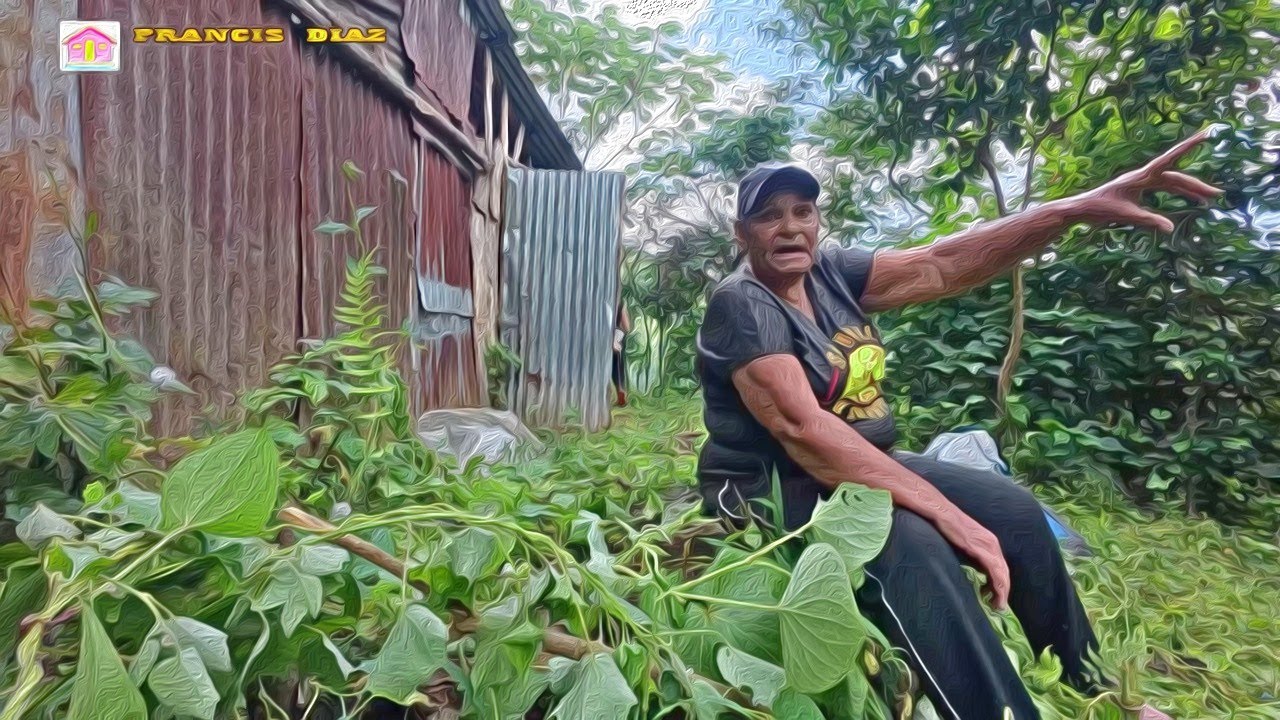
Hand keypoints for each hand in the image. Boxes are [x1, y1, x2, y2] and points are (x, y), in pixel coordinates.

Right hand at [935, 511, 1010, 610]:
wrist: (942, 513)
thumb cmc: (948, 527)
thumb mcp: (964, 542)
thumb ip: (971, 554)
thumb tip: (973, 569)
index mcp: (990, 542)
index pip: (1000, 566)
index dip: (1000, 583)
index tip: (995, 596)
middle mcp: (993, 544)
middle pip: (1004, 572)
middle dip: (1004, 591)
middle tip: (999, 606)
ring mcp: (988, 547)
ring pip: (1002, 574)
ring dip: (1002, 592)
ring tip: (998, 605)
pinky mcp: (981, 550)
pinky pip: (994, 571)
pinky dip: (997, 585)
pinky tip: (995, 595)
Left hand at [1069, 126, 1223, 232]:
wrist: (1082, 207)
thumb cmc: (1100, 209)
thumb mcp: (1126, 215)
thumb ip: (1149, 220)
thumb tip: (1170, 229)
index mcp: (1140, 176)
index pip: (1169, 159)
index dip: (1188, 147)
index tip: (1206, 133)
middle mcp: (1143, 176)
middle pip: (1176, 178)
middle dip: (1196, 186)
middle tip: (1217, 194)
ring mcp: (1140, 182)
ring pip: (1171, 183)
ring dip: (1189, 190)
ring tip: (1208, 200)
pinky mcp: (1137, 189)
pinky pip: (1162, 188)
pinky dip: (1176, 193)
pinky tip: (1188, 200)